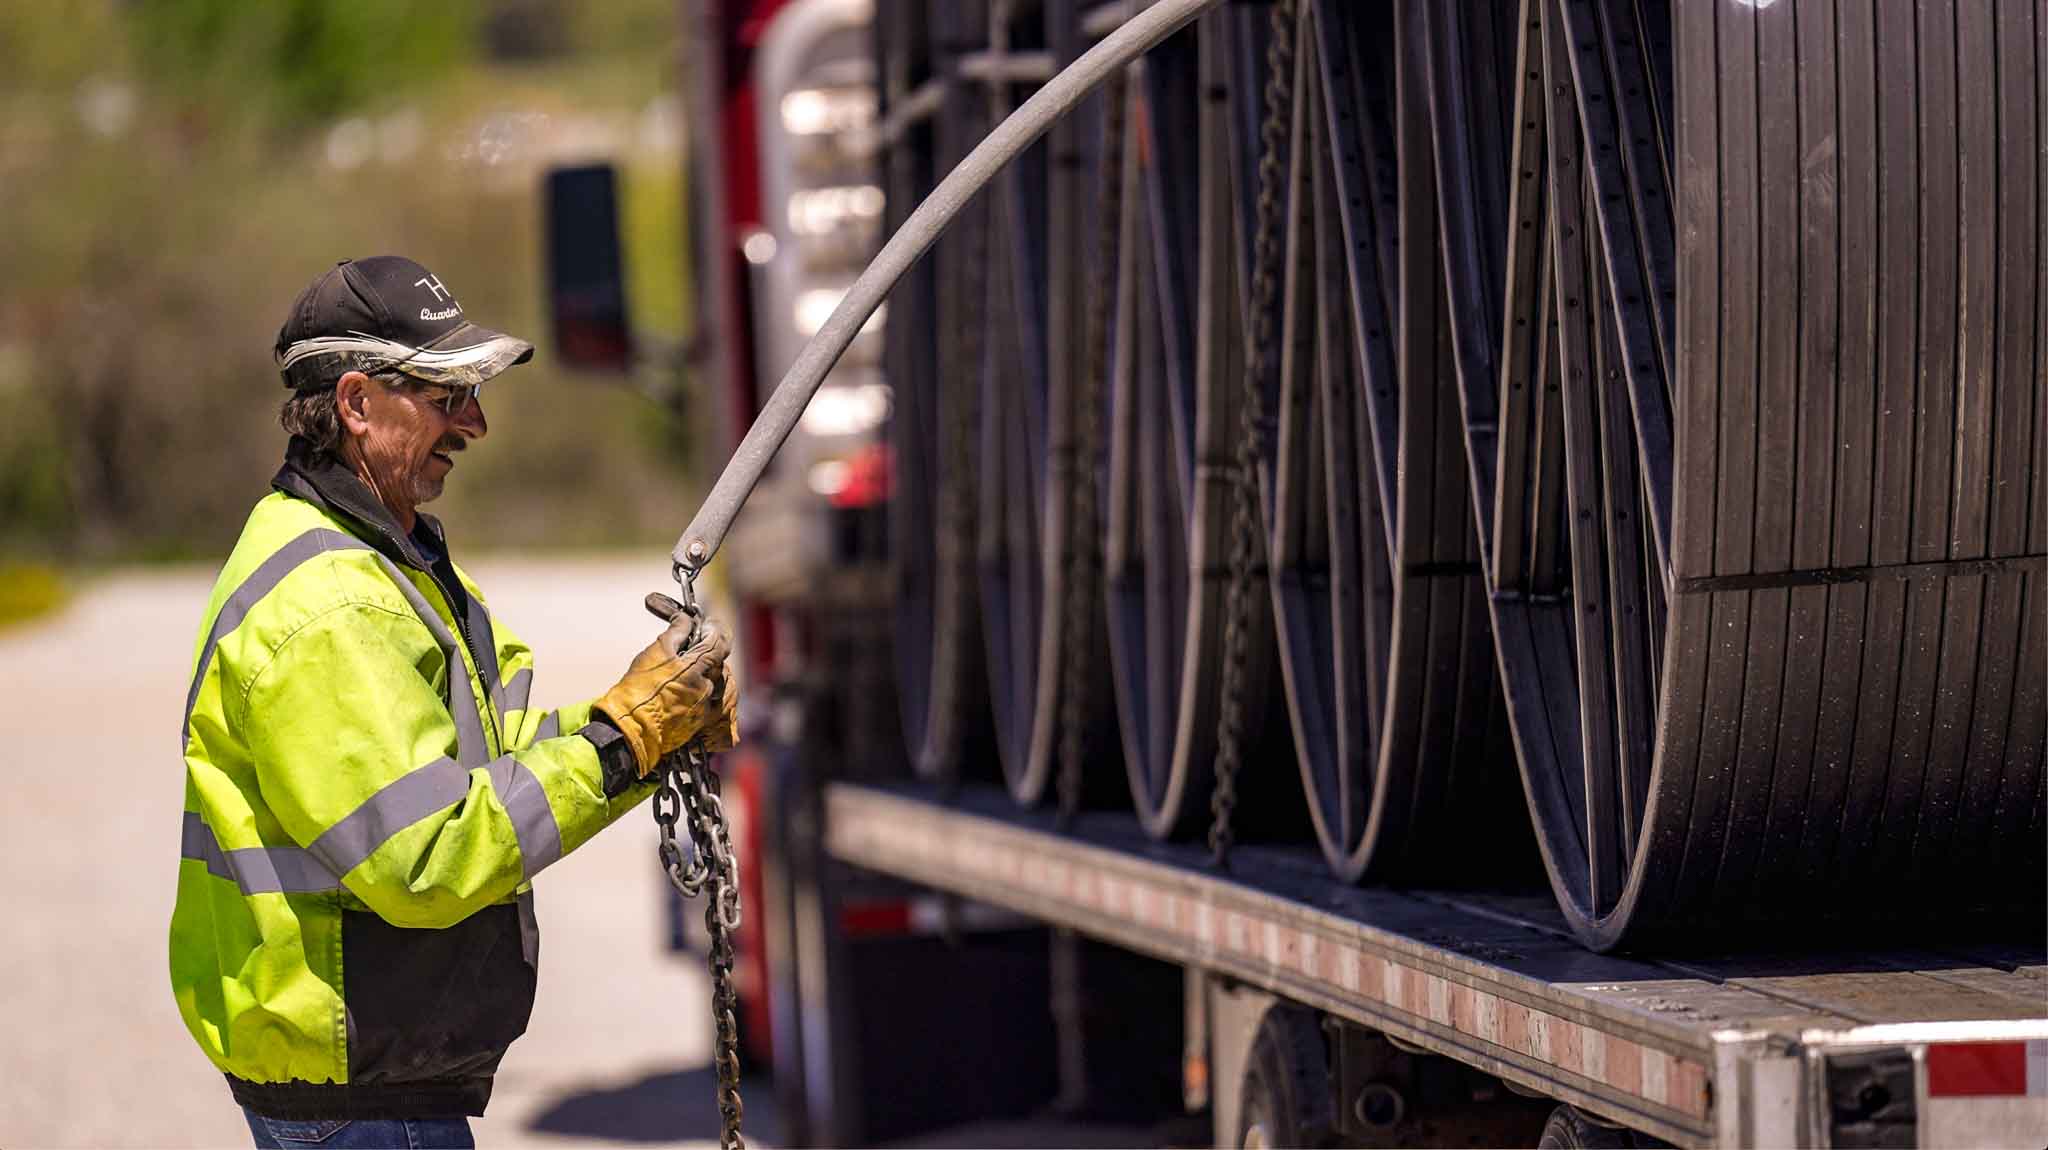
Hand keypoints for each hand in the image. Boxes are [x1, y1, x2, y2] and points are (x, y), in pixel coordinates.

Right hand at [594, 614, 738, 775]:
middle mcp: (706, 688)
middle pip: (719, 663)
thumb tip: (685, 619)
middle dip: (709, 654)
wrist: (629, 727)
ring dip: (709, 674)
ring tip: (691, 671)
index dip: (716, 631)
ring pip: (718, 684)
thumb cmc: (638, 689)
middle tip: (694, 649)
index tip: (710, 625)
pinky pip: (715, 704)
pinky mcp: (701, 722)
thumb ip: (676, 632)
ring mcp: (705, 707)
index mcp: (696, 668)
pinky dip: (708, 693)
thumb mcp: (655, 652)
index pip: (719, 644)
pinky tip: (694, 690)